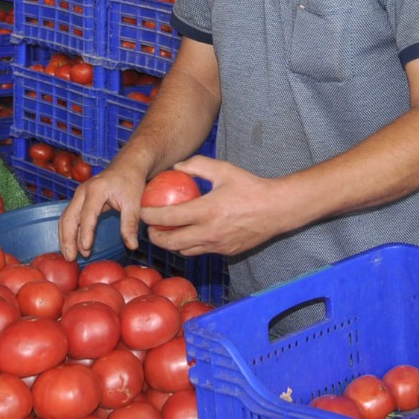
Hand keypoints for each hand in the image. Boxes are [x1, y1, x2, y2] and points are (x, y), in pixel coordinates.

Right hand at [57, 160, 146, 258]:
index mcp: (96, 190)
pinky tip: (71, 245)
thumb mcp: (134, 202)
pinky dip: (68, 231)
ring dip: (65, 237)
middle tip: (71, 258)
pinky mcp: (79, 199)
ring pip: (66, 217)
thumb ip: (131, 224)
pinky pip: (69, 216)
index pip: (87, 214)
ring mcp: (79, 194)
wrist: (128, 164)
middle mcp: (83, 191)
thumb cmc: (131, 181)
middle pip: (69, 217)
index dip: (85, 232)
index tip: (86, 249)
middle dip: (68, 239)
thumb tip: (132, 246)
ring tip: (70, 255)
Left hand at [141, 156, 290, 257]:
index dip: (149, 216)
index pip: (167, 218)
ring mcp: (217, 246)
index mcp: (206, 211)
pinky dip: (189, 245)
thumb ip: (197, 166)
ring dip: (171, 244)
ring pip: (184, 251)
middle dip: (154, 237)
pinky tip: (189, 234)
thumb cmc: (250, 187)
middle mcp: (208, 232)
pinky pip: (200, 251)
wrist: (277, 210)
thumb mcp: (224, 169)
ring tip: (166, 232)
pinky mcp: (225, 252)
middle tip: (149, 227)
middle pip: (170, 242)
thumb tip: (177, 167)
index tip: (141, 210)